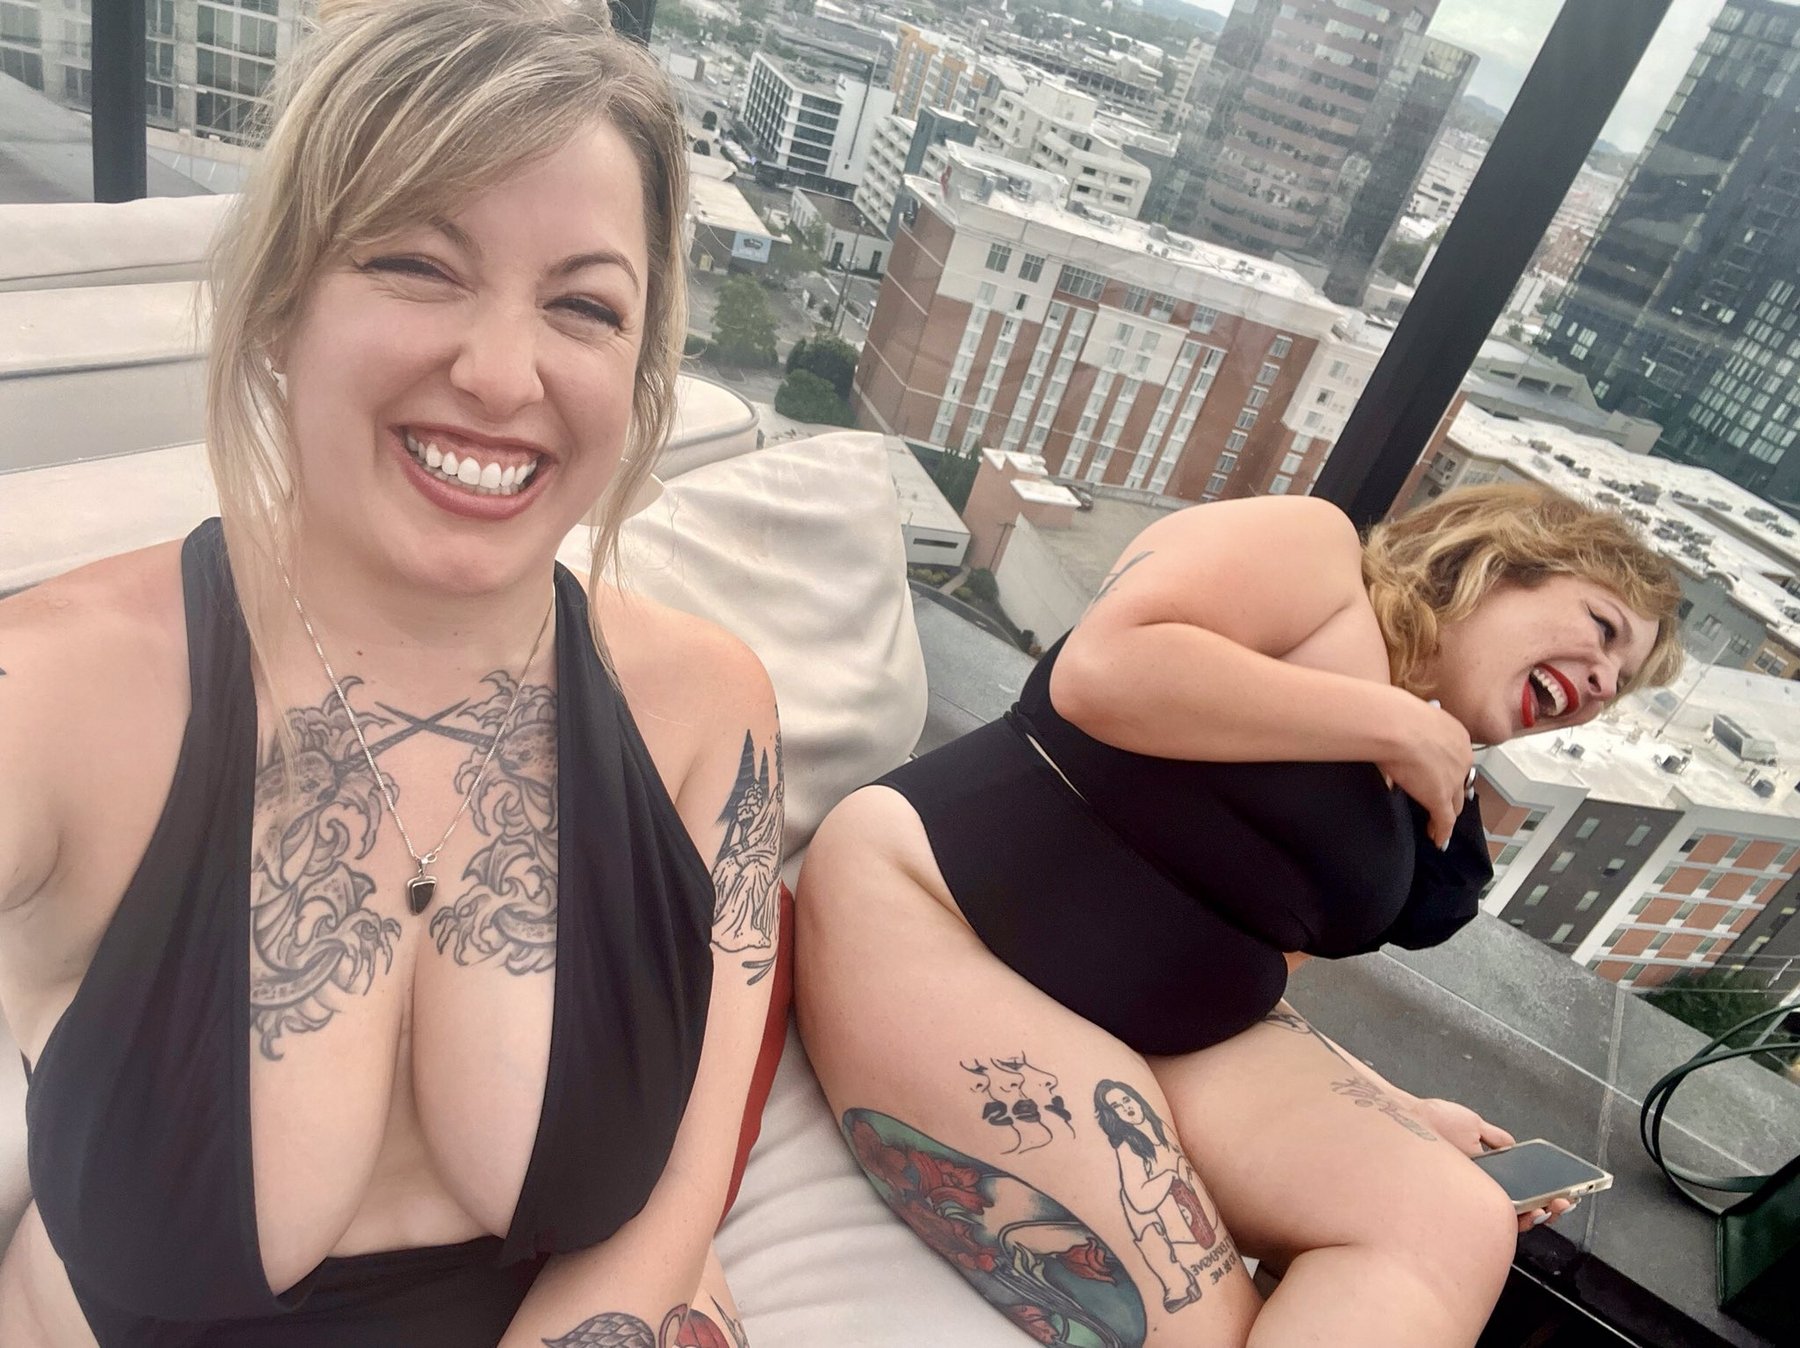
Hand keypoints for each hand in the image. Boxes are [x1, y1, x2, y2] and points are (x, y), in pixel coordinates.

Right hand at [1376, 691, 1473, 849]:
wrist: (1394, 724)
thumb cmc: (1393, 715)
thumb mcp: (1408, 719)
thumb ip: (1409, 734)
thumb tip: (1395, 747)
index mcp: (1456, 735)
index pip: (1456, 758)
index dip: (1449, 770)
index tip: (1439, 776)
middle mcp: (1462, 757)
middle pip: (1461, 782)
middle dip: (1453, 793)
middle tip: (1443, 803)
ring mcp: (1453, 778)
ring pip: (1454, 803)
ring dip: (1447, 813)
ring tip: (1438, 824)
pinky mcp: (1439, 797)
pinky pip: (1444, 820)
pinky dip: (1442, 832)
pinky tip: (1437, 840)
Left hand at [1408, 1099, 1576, 1232]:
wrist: (1404, 1121)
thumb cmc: (1430, 1123)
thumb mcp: (1472, 1125)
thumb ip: (1496, 1138)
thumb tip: (1515, 1146)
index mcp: (1483, 1169)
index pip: (1520, 1188)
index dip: (1545, 1193)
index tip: (1565, 1190)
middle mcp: (1477, 1187)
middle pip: (1520, 1207)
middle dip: (1547, 1207)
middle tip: (1563, 1201)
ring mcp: (1469, 1197)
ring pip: (1509, 1218)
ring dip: (1537, 1214)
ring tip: (1552, 1204)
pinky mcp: (1460, 1203)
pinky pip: (1492, 1217)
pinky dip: (1515, 1216)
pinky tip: (1530, 1208)